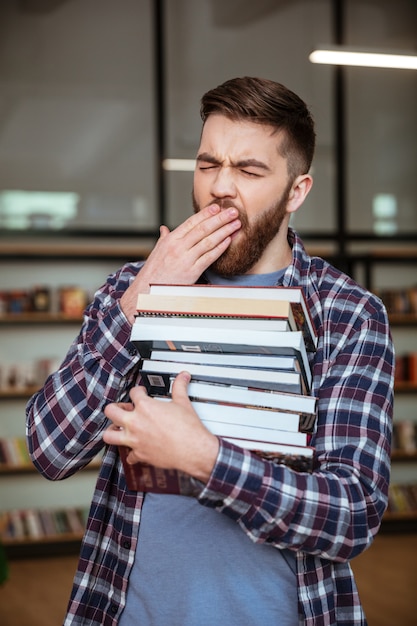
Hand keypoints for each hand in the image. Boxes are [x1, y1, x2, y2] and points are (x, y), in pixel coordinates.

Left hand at [103, 371, 219, 482]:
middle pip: (111, 411)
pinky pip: (129, 456)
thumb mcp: (183, 403)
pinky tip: (136, 450)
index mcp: (145, 407)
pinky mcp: (139, 454)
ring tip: (117, 429)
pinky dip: (131, 453)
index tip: (140, 393)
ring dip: (112, 431)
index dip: (137, 391)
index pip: (133, 393)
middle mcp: (135, 422)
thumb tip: (183, 377)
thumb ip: (179, 387)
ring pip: (109, 435)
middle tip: (121, 409)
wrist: (193, 449)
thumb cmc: (188, 429)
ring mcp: (135, 439)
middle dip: (115, 408)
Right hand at [120, 204, 240, 321]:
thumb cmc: (153, 271)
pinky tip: (228, 240)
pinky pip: (209, 257)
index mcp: (170, 239)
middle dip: (220, 218)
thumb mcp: (157, 251)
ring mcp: (185, 259)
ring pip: (208, 241)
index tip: (217, 207)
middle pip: (203, 229)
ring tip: (236, 223)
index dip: (205, 214)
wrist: (147, 290)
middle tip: (233, 210)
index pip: (191, 222)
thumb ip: (164, 238)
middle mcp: (178, 247)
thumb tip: (164, 228)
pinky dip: (220, 247)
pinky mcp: (192, 272)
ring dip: (224, 231)